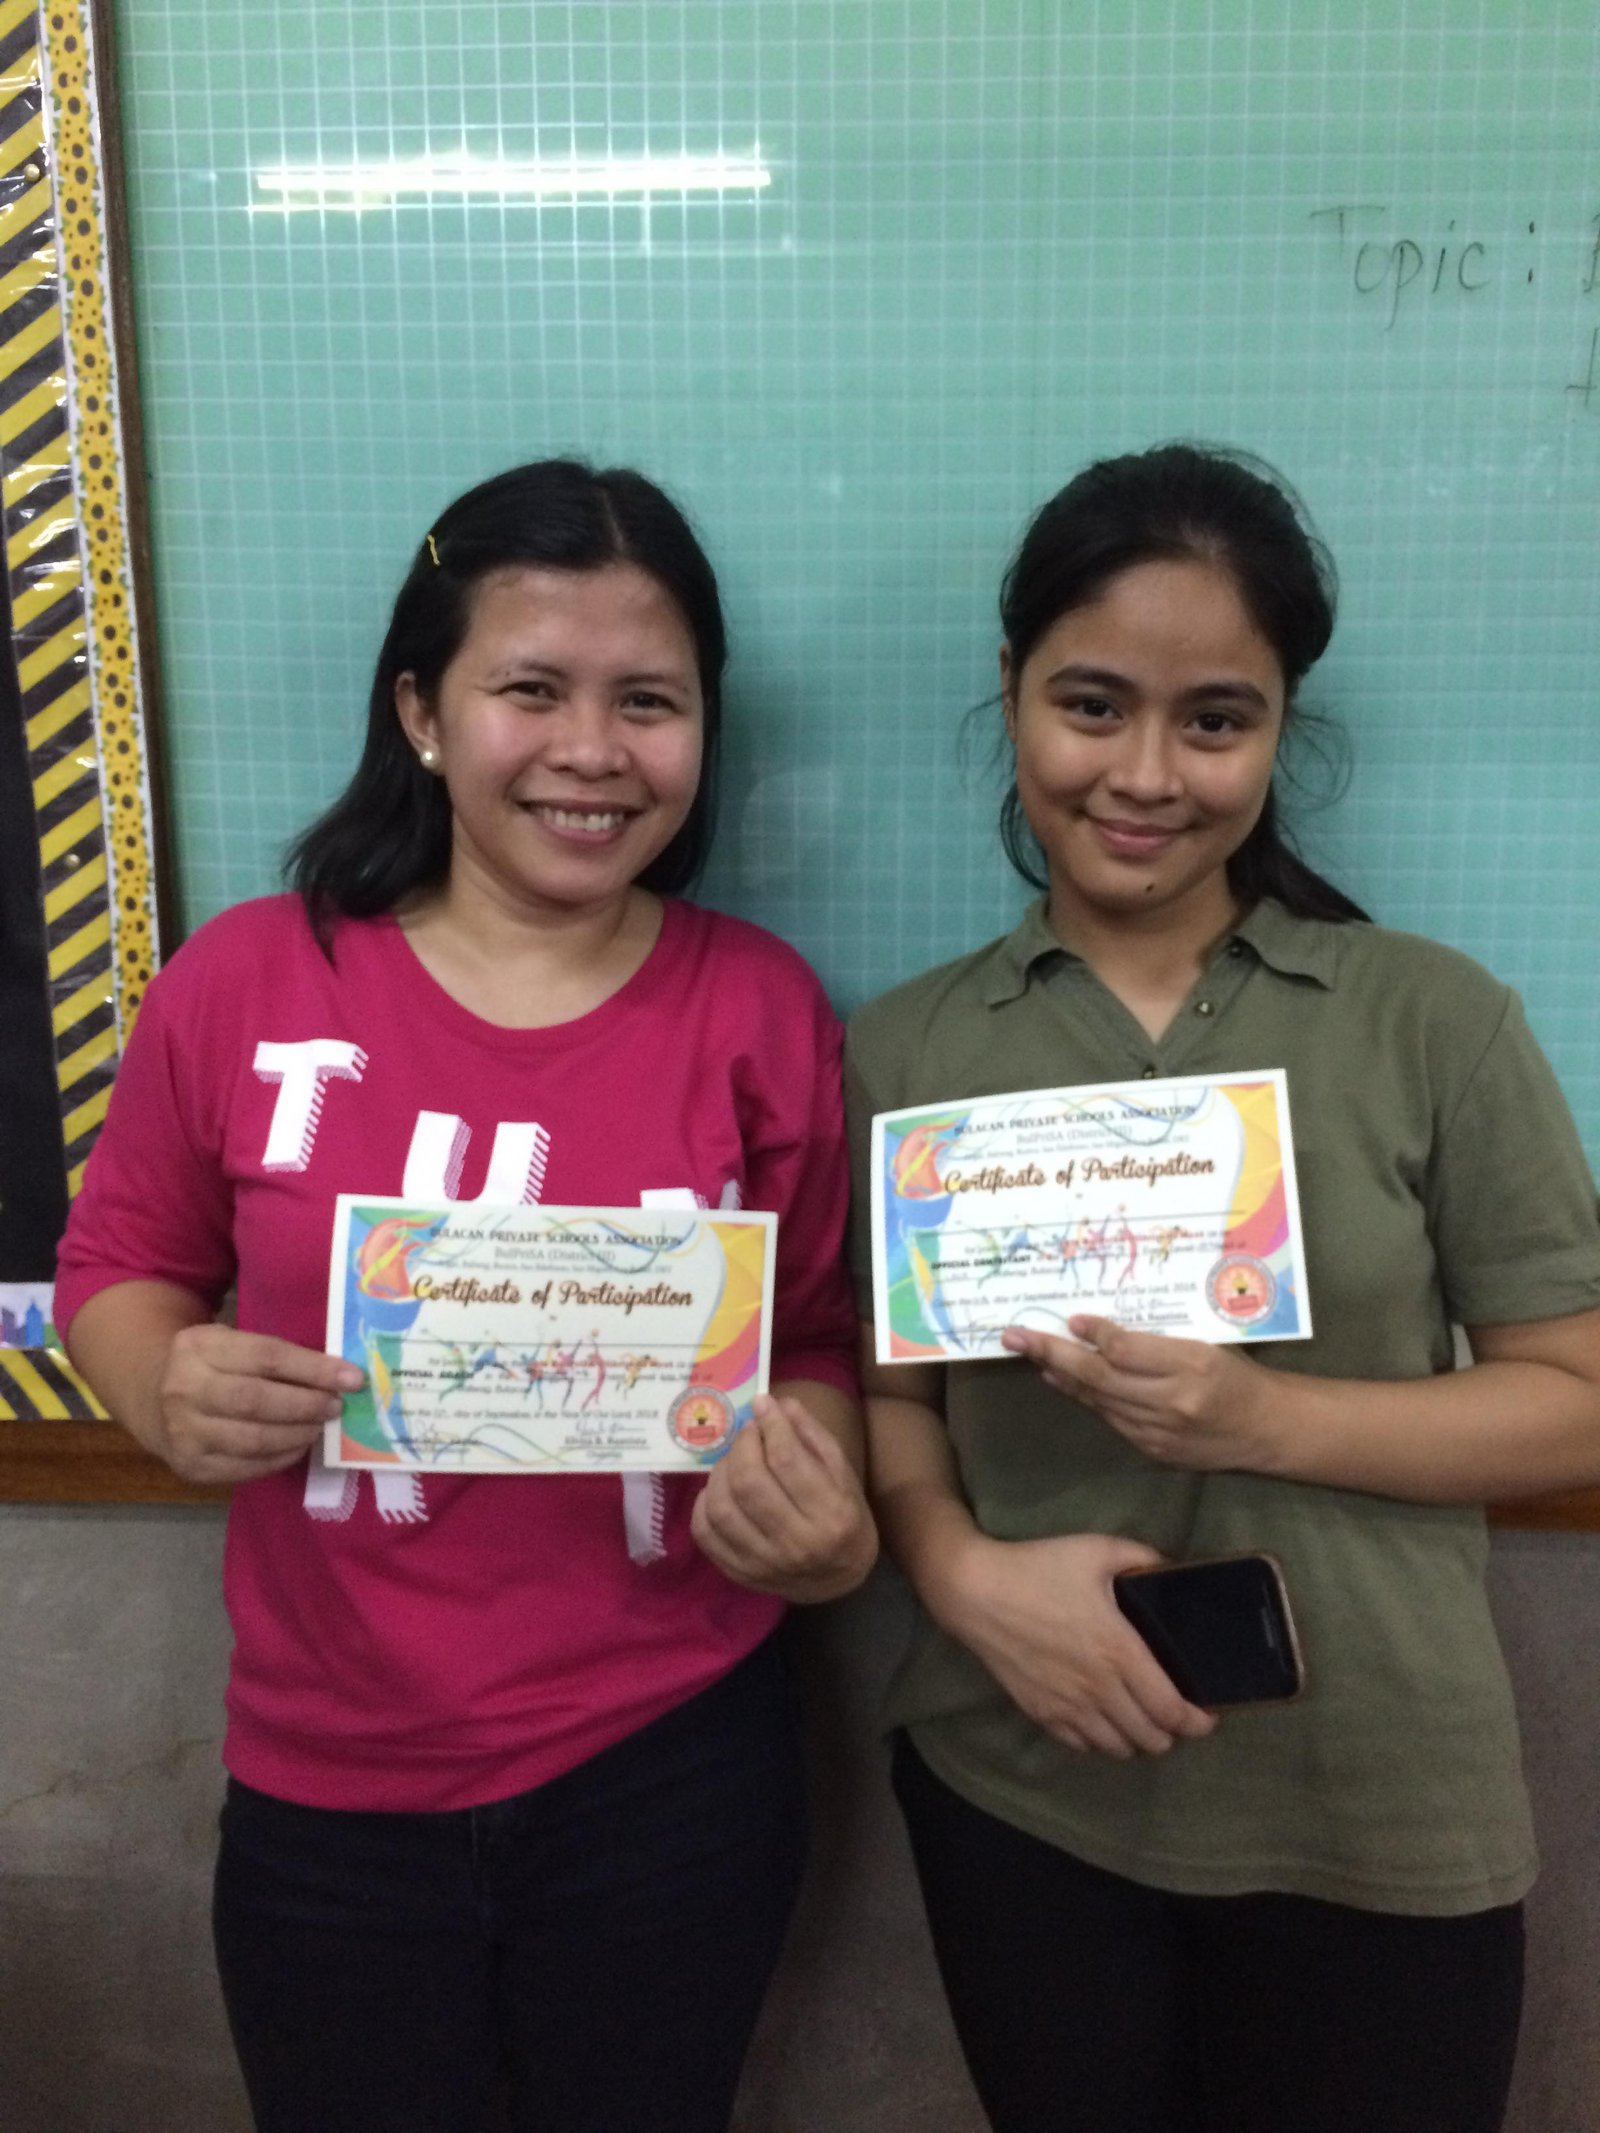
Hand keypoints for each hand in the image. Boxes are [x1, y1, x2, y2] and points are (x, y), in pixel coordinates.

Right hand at [156, 1323, 364, 1485]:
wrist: (151, 1397)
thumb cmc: (209, 1365)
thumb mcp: (230, 1343)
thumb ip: (275, 1355)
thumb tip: (338, 1376)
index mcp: (198, 1346)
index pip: (266, 1356)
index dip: (314, 1369)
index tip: (352, 1378)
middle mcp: (184, 1388)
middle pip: (257, 1400)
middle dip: (306, 1405)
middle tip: (336, 1407)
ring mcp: (183, 1431)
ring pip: (253, 1439)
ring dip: (298, 1434)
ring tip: (320, 1427)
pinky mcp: (191, 1466)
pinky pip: (246, 1467)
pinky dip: (281, 1458)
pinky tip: (298, 1446)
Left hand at [691, 1393, 877, 1602]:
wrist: (838, 1578)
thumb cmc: (843, 1516)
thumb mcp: (842, 1472)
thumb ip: (812, 1435)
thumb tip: (777, 1403)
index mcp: (831, 1515)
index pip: (787, 1460)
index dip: (770, 1424)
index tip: (763, 1404)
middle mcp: (797, 1544)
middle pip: (749, 1482)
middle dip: (742, 1445)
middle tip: (748, 1432)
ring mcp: (764, 1564)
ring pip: (722, 1508)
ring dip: (720, 1471)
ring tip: (734, 1459)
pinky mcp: (739, 1574)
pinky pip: (705, 1534)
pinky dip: (704, 1503)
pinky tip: (720, 1490)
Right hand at [949, 1529, 1215, 1756]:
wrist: (975, 1591)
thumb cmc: (1039, 1568)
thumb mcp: (1096, 1550)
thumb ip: (1142, 1558)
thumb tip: (1171, 1568)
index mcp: (1119, 1652)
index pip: (1171, 1709)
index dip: (1197, 1721)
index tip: (1207, 1714)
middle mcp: (1098, 1689)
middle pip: (1151, 1738)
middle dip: (1172, 1732)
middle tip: (1174, 1712)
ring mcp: (1068, 1707)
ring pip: (1119, 1748)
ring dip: (1138, 1739)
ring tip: (1141, 1718)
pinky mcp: (1041, 1714)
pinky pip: (1083, 1746)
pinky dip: (1102, 1739)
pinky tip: (1103, 1718)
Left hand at [1002, 1316, 1276, 1472]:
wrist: (1268, 1430)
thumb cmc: (1237, 1374)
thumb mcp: (1207, 1343)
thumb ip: (1158, 1338)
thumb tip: (1099, 1328)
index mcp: (1193, 1365)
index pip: (1127, 1349)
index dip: (1094, 1334)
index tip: (1070, 1318)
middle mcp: (1173, 1401)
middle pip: (1099, 1376)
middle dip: (1051, 1354)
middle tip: (1016, 1336)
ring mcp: (1160, 1432)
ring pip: (1097, 1400)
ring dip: (1060, 1377)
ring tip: (1031, 1354)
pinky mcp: (1154, 1451)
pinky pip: (1110, 1419)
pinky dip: (1084, 1399)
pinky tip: (1063, 1382)